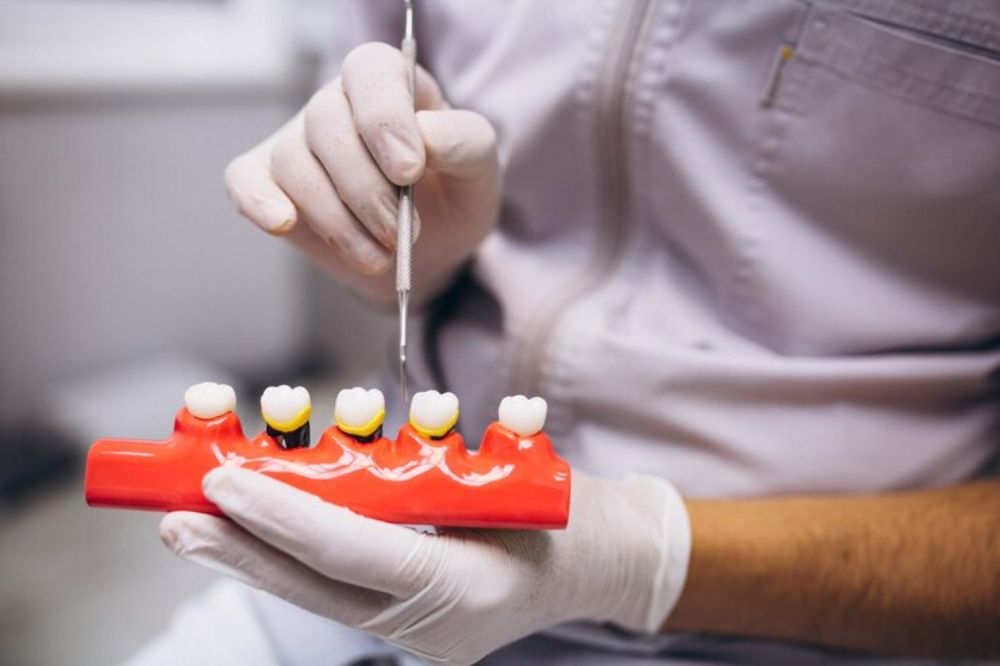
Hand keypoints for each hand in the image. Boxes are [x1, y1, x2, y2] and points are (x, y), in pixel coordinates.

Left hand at [160, 467, 690, 664]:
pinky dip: (294, 559)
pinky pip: (340, 589)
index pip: (357, 552)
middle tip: (175, 519)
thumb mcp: (511, 479)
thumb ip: (433, 481)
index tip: (224, 483)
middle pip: (317, 586)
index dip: (284, 516)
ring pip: (319, 592)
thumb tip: (341, 463)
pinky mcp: (412, 622)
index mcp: (467, 590)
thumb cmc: (567, 513)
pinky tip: (253, 537)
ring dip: (256, 555)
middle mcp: (434, 623)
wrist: (606, 561)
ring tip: (197, 525)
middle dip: (241, 551)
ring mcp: (421, 632)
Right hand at [224, 42, 500, 305]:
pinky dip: (259, 201)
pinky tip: (283, 223)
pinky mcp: (269, 182)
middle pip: (327, 124)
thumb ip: (465, 142)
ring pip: (295, 164)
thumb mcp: (479, 172)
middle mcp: (339, 105)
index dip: (384, 118)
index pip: (370, 70)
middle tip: (402, 234)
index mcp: (391, 85)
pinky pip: (244, 179)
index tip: (409, 172)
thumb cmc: (452, 198)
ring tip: (380, 256)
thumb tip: (426, 134)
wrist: (428, 254)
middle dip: (367, 191)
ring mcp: (299, 142)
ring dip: (339, 220)